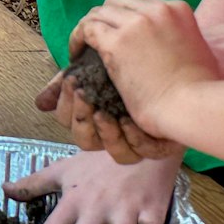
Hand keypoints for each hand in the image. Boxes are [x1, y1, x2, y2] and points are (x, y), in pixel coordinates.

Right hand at [37, 67, 179, 163]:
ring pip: (114, 153)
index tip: (73, 81)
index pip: (69, 122)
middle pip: (86, 141)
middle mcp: (113, 135)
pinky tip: (131, 119)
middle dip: (82, 116)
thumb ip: (70, 84)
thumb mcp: (99, 70)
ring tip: (105, 111)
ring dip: (106, 132)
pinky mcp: (160, 147)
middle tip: (85, 92)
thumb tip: (40, 103)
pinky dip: (134, 137)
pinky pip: (143, 152)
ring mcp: (136, 143)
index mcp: (95, 118)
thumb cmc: (137, 71)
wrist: (182, 78)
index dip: (67, 106)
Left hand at [67, 0, 221, 162]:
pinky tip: (76, 56)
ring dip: (88, 28)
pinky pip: (86, 30)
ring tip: (82, 48)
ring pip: (98, 13)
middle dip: (104, 19)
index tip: (118, 34)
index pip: (140, 3)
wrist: (192, 106)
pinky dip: (77, 39)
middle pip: (116, 2)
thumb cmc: (200, 90)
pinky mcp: (116, 42)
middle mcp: (156, 9)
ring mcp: (135, 23)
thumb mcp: (199, 50)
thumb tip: (172, 43)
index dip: (124, 18)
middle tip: (96, 40)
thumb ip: (182, 38)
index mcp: (177, 9)